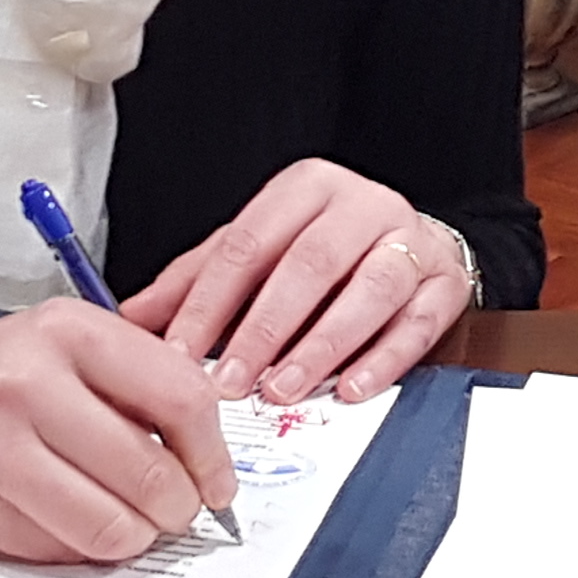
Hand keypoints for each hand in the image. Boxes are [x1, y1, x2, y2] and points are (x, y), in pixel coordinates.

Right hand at [0, 299, 237, 564]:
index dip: (214, 453)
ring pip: (114, 527)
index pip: (182, 397)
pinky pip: (66, 551)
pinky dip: (84, 547)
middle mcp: (31, 385)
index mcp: (67, 331)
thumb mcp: (58, 343)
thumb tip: (208, 450)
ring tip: (128, 518)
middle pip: (154, 474)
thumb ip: (132, 380)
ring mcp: (1, 451)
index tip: (218, 479)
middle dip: (181, 508)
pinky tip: (68, 517)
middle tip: (178, 509)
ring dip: (137, 537)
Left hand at [126, 156, 479, 404]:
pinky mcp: (444, 281)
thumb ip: (197, 281)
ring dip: (324, 344)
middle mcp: (360, 205)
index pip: (247, 243)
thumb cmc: (323, 249)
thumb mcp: (256, 252)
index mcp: (304, 188)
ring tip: (285, 388)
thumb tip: (133, 317)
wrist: (411, 240)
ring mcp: (409, 240)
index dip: (209, 302)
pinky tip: (352, 389)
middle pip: (309, 262)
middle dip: (265, 328)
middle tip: (231, 381)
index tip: (180, 352)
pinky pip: (418, 321)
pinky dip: (384, 359)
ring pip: (370, 288)